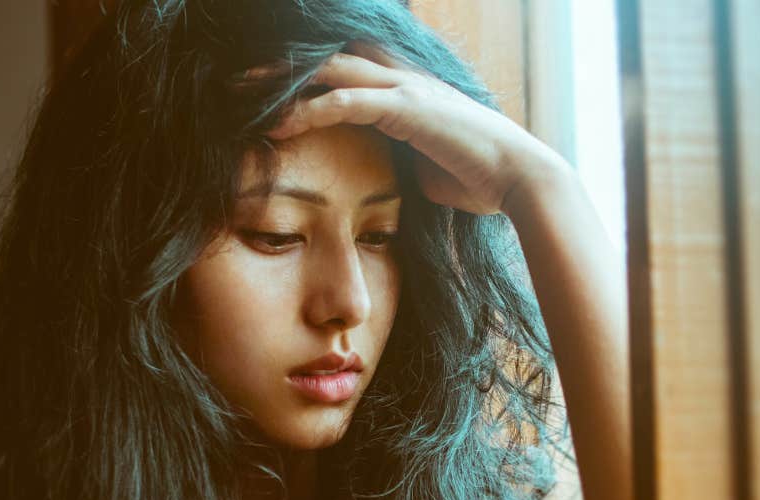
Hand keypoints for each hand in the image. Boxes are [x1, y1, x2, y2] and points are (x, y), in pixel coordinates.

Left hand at [258, 42, 565, 216]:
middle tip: (238, 77)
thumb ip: (405, 161)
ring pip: (331, 70)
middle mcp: (404, 79)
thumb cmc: (481, 180)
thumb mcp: (430, 168)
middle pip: (330, 58)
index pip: (347, 68)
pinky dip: (309, 111)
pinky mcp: (406, 109)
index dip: (307, 72)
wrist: (521, 180)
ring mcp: (406, 89)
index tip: (269, 87)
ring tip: (241, 92)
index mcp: (407, 90)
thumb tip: (393, 179)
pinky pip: (346, 102)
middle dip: (283, 66)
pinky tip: (278, 124)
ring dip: (284, 81)